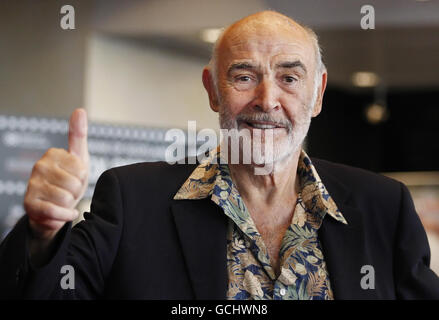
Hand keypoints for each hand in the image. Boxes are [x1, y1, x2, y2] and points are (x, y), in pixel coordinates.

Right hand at [24, 109, 88, 239]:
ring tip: (64, 200)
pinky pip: (55, 211)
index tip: (76, 178)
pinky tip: (64, 212)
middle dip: (77, 192)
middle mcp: (39, 166)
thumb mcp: (78, 158)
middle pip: (75, 184)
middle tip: (70, 192)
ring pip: (66, 198)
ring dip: (70, 204)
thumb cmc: (69, 181)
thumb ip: (79, 135)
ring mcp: (32, 185)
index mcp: (53, 154)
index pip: (82, 169)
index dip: (84, 178)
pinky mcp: (29, 204)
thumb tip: (80, 110)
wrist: (54, 209)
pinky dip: (65, 215)